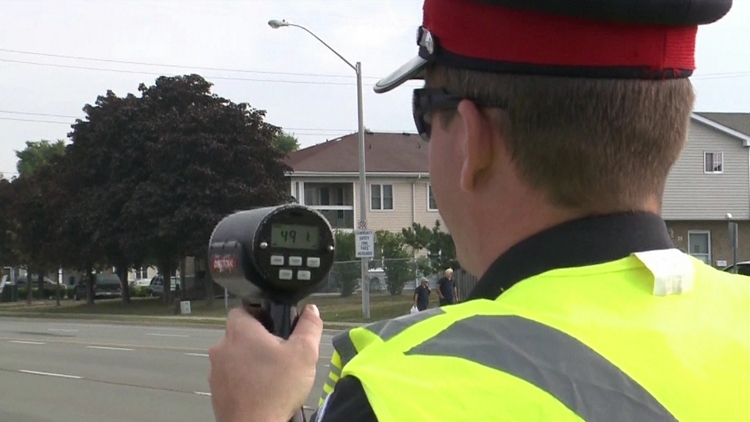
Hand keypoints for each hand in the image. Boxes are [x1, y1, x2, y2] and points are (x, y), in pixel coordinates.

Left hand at [208, 305, 322, 421]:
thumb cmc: (278, 387)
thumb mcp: (304, 354)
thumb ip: (309, 327)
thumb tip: (311, 309)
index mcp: (240, 332)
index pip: (243, 310)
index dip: (260, 314)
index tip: (276, 327)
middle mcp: (221, 347)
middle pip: (239, 334)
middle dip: (257, 340)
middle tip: (279, 352)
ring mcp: (215, 371)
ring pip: (234, 356)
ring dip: (249, 360)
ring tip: (271, 374)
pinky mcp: (215, 391)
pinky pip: (230, 377)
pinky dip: (242, 379)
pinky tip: (260, 390)